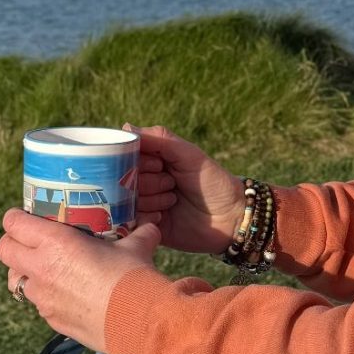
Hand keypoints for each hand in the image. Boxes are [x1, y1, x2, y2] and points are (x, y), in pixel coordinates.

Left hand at [0, 209, 161, 350]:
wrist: (137, 322)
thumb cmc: (132, 278)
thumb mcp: (136, 246)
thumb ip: (139, 232)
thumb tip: (151, 225)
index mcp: (55, 242)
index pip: (14, 224)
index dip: (15, 217)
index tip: (24, 214)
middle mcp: (41, 268)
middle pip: (4, 250)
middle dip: (12, 241)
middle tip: (29, 238)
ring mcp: (42, 298)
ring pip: (14, 280)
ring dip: (24, 271)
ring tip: (44, 267)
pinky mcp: (50, 319)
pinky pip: (36, 302)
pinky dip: (44, 294)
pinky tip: (66, 292)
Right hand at [126, 123, 246, 255]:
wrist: (229, 218)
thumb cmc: (212, 181)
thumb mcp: (188, 154)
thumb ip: (158, 138)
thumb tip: (126, 127)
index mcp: (152, 160)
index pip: (127, 155)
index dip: (140, 160)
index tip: (160, 164)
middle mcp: (144, 181)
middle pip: (124, 178)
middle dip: (150, 181)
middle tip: (172, 183)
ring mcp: (144, 205)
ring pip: (127, 200)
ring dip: (153, 199)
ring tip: (173, 200)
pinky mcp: (146, 227)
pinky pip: (131, 222)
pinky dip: (148, 217)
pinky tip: (164, 217)